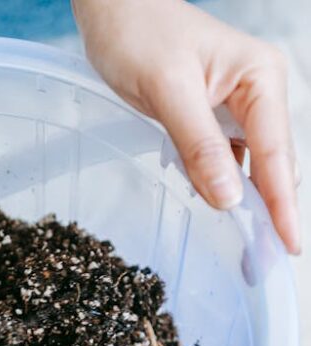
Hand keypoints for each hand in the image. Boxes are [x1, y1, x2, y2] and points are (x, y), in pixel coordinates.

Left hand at [74, 0, 300, 253]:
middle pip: (273, 166)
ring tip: (244, 249)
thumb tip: (229, 198)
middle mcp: (259, 93)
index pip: (276, 153)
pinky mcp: (215, 121)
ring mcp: (240, 108)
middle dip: (269, 213)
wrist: (113, 9)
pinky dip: (217, 186)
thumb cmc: (139, 34)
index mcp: (260, 78)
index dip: (282, 204)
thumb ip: (200, 144)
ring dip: (243, 205)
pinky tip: (206, 198)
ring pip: (250, 169)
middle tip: (262, 263)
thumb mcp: (167, 89)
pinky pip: (225, 163)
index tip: (289, 245)